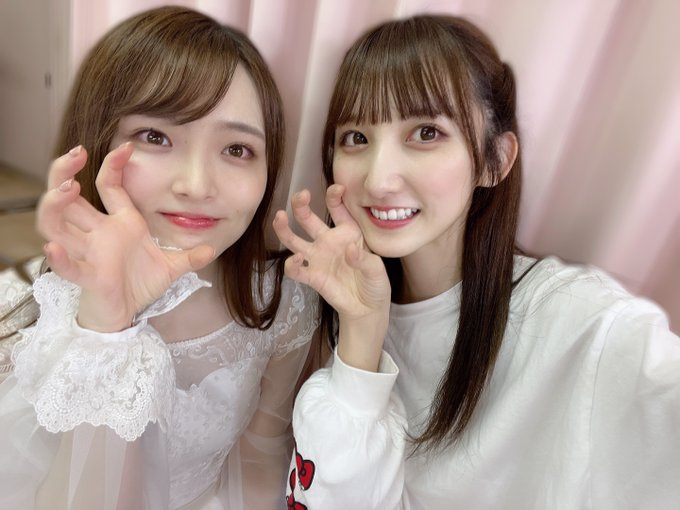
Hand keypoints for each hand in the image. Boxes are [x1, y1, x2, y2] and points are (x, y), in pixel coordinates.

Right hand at [36, 143, 214, 331]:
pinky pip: (68, 267)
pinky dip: (59, 259)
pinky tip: (53, 248)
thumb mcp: (170, 267)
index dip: (113, 165)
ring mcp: (89, 253)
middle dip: (64, 172)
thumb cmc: (138, 284)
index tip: (127, 147)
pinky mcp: (88, 277)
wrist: (125, 314)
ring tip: (68, 189)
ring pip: (55, 224)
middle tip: (75, 153)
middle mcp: (98, 233)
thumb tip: (212, 248)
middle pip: (67, 197)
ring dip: (55, 205)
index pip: (108, 186)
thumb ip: (190, 256)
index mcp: (119, 224)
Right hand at [273, 185, 389, 370]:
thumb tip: (350, 251)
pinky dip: (293, 264)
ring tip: (280, 217)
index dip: (334, 195)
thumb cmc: (375, 283)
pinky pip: (295, 270)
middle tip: (300, 195)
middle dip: (301, 204)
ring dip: (284, 228)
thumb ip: (364, 259)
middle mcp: (328, 241)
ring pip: (293, 239)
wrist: (368, 308)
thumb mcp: (377, 270)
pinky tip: (298, 260)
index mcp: (347, 232)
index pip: (337, 208)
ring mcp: (317, 258)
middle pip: (307, 218)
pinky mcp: (312, 277)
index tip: (338, 189)